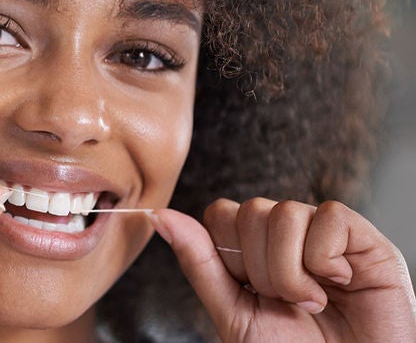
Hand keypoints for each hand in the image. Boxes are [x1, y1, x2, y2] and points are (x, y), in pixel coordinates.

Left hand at [152, 199, 415, 341]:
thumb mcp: (234, 313)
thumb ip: (199, 263)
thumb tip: (161, 217)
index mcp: (255, 251)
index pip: (221, 214)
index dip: (228, 252)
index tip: (251, 291)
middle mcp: (289, 237)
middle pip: (250, 211)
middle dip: (260, 268)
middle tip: (286, 302)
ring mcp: (325, 234)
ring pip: (285, 212)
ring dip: (291, 270)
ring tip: (312, 302)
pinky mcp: (364, 238)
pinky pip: (329, 216)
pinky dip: (327, 259)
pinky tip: (340, 285)